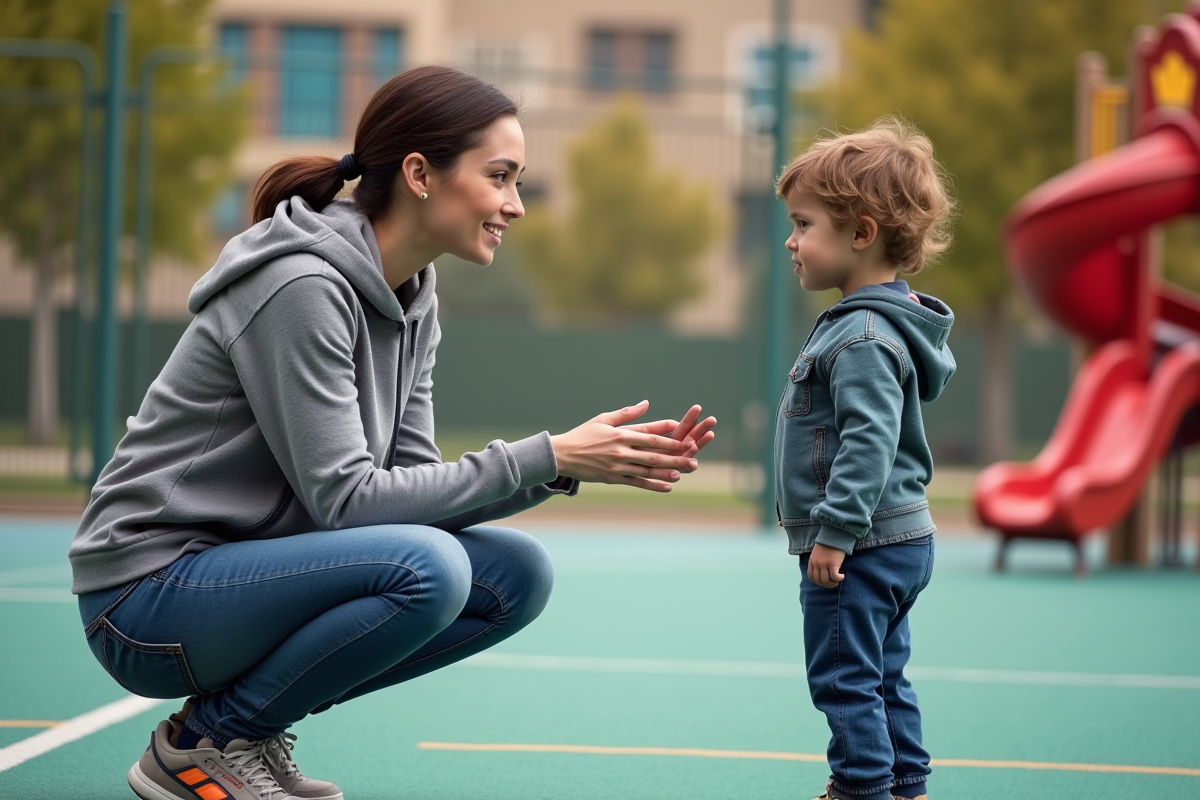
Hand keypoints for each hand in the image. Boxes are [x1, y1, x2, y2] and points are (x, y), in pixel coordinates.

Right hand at [550, 401, 699, 491]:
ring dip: (667, 473)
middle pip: (654, 456)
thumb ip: (627, 413)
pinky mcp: (612, 479)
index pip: (651, 438)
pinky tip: (667, 487)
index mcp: (621, 435)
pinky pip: (636, 483)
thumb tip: (646, 403)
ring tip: (683, 474)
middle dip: (675, 459)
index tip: (686, 441)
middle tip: (693, 461)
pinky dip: (653, 485)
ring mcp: (617, 467)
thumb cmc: (583, 434)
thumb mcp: (604, 419)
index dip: (671, 440)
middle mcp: (621, 452)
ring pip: (647, 471)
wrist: (561, 454)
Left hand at [807, 543, 845, 587]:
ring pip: (826, 580)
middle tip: (833, 583)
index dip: (818, 582)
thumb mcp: (817, 553)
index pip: (811, 577)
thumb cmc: (828, 544)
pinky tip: (842, 576)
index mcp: (811, 561)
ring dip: (833, 583)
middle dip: (826, 584)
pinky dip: (838, 579)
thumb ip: (817, 562)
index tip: (825, 582)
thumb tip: (822, 572)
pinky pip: (834, 577)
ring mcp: (824, 564)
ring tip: (838, 581)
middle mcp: (816, 564)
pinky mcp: (833, 564)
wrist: (834, 535)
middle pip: (819, 580)